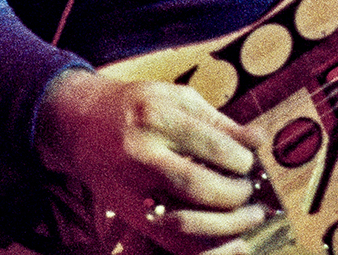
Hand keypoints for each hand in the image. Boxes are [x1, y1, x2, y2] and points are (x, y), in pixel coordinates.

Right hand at [36, 69, 270, 254]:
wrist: (79, 125)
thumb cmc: (137, 106)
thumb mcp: (176, 98)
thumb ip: (218, 121)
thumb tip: (257, 141)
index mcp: (157, 117)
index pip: (213, 147)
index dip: (242, 160)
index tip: (250, 162)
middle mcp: (141, 155)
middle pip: (199, 187)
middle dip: (235, 193)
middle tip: (249, 190)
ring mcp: (131, 189)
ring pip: (184, 222)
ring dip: (225, 225)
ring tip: (246, 216)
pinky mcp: (128, 213)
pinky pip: (169, 241)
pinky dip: (203, 246)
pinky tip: (227, 238)